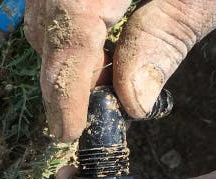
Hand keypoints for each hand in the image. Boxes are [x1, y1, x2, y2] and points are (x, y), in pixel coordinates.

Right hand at [24, 0, 215, 139]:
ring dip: (63, 50)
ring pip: (46, 6)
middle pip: (48, 14)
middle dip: (60, 71)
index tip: (69, 128)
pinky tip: (96, 51)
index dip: (66, 80)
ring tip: (92, 87)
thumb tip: (130, 101)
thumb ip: (168, 36)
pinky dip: (71, 27)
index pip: (69, 21)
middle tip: (77, 118)